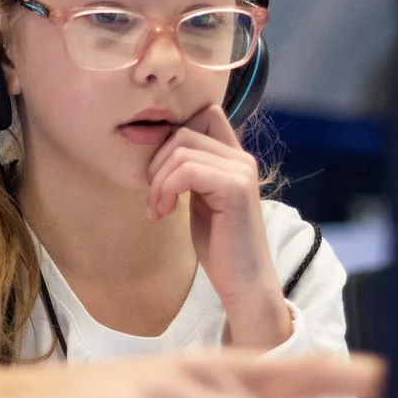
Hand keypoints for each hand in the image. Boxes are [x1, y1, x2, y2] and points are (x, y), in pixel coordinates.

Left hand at [145, 105, 291, 349]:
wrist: (243, 283)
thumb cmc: (220, 246)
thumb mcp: (200, 200)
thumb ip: (190, 172)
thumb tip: (160, 149)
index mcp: (234, 158)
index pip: (204, 114)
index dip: (171, 135)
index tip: (156, 171)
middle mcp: (242, 158)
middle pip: (184, 131)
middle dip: (157, 163)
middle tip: (154, 199)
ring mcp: (241, 171)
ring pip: (181, 150)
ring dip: (158, 181)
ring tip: (158, 209)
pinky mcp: (235, 187)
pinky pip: (186, 170)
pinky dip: (166, 190)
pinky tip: (165, 213)